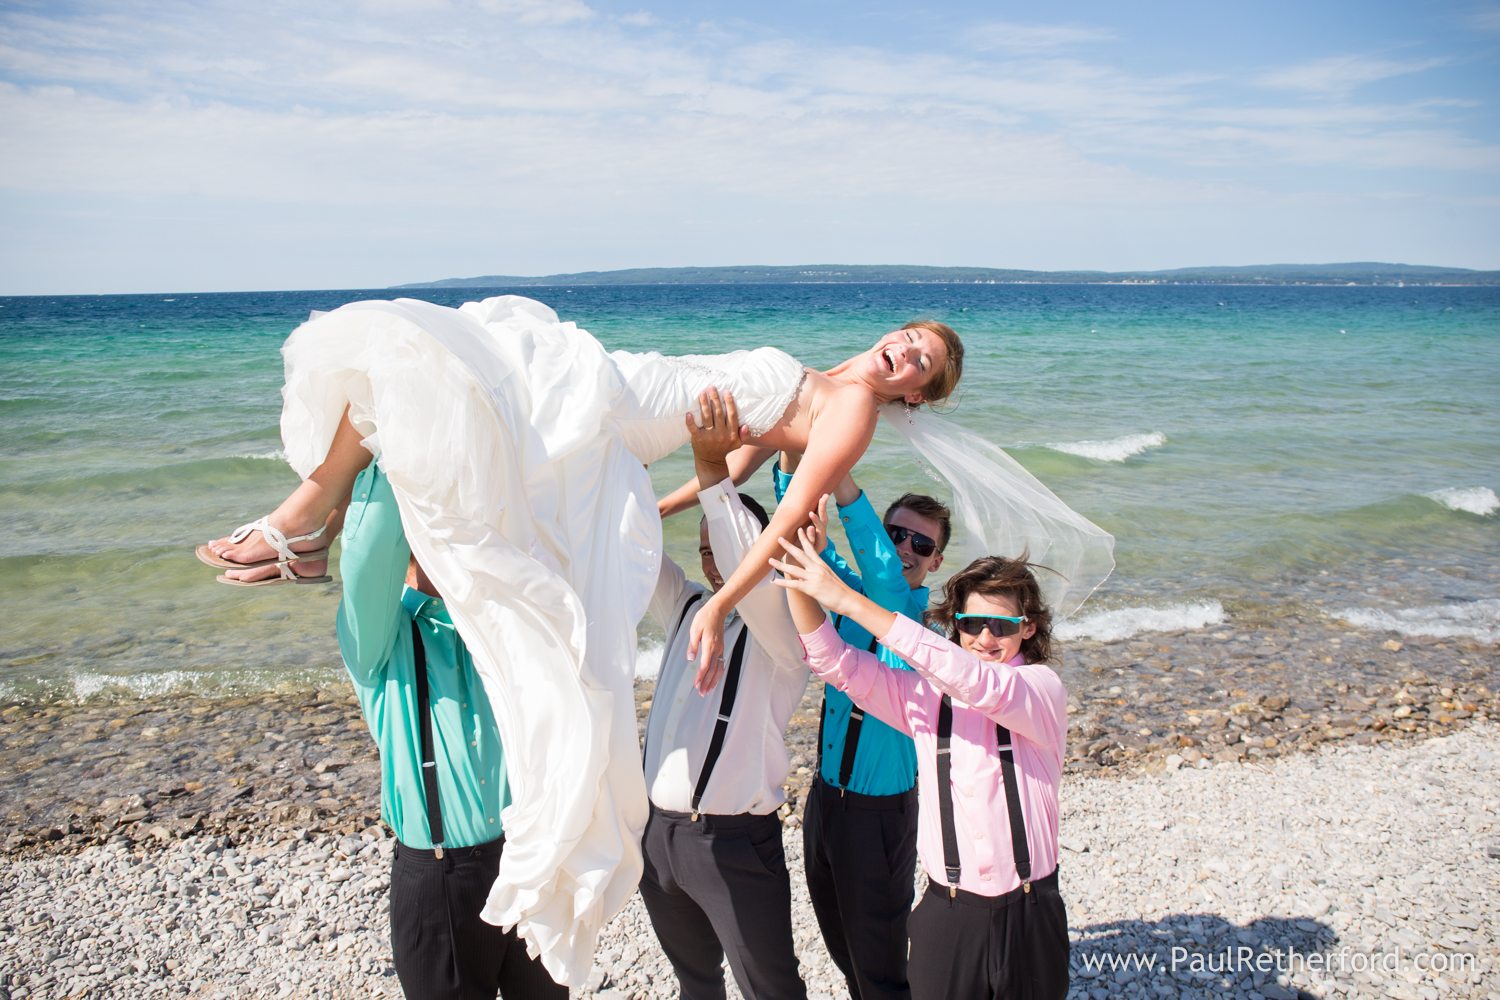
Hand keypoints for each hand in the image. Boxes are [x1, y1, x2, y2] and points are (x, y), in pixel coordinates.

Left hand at [685, 387, 746, 471]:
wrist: (711, 462)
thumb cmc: (725, 449)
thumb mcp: (738, 444)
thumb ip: (744, 435)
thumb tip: (746, 426)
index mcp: (731, 434)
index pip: (732, 415)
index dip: (729, 403)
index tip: (726, 392)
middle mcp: (721, 434)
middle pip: (718, 413)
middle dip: (715, 399)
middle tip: (712, 387)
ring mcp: (709, 437)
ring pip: (706, 417)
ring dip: (704, 404)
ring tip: (702, 393)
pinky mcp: (698, 439)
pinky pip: (693, 429)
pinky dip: (690, 421)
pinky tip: (689, 413)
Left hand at [687, 600, 726, 692]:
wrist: (717, 611)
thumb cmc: (704, 618)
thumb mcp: (694, 630)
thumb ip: (693, 646)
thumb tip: (690, 659)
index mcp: (709, 645)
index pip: (705, 665)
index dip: (701, 676)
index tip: (696, 685)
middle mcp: (717, 649)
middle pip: (712, 670)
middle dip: (707, 682)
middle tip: (701, 693)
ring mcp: (720, 649)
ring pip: (718, 669)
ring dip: (713, 681)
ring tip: (707, 691)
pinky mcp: (721, 649)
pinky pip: (721, 664)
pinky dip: (718, 674)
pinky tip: (714, 680)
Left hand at [769, 497, 853, 613]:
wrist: (848, 599)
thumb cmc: (840, 590)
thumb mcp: (830, 576)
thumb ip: (820, 572)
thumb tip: (812, 572)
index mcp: (821, 564)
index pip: (811, 548)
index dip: (804, 538)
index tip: (799, 529)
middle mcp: (817, 569)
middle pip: (800, 554)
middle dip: (788, 546)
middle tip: (779, 538)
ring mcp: (813, 578)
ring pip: (793, 570)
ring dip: (780, 565)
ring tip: (770, 560)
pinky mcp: (811, 589)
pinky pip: (794, 585)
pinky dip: (784, 583)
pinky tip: (775, 582)